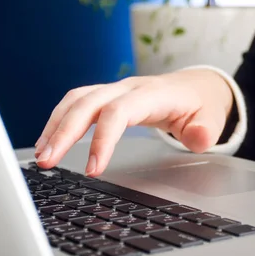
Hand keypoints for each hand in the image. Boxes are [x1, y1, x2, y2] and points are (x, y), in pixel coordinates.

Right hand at [34, 68, 233, 175]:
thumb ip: (205, 131)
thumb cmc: (201, 105)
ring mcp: (116, 90)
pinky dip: (60, 120)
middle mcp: (129, 88)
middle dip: (64, 132)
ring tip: (42, 154)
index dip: (102, 139)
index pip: (118, 112)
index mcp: (152, 94)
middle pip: (88, 103)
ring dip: (55, 125)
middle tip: (47, 162)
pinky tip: (50, 141)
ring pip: (77, 99)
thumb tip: (196, 137)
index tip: (92, 169)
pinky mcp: (108, 97)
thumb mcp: (212, 120)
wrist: (198, 86)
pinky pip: (78, 102)